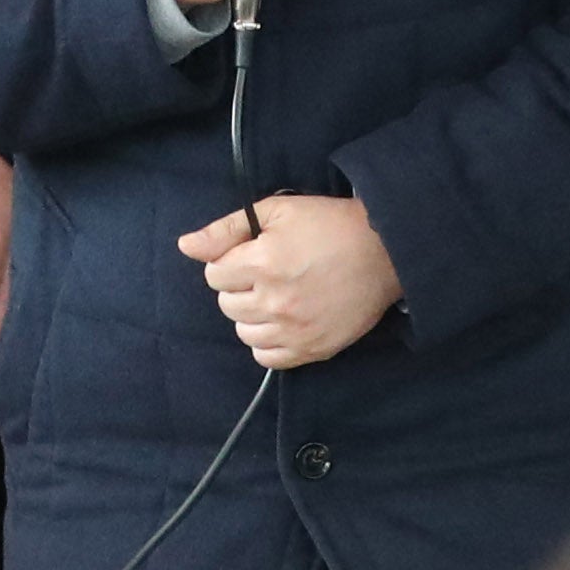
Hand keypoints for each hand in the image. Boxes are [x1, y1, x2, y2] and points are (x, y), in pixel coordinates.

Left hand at [177, 191, 401, 368]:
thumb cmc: (329, 225)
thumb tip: (185, 246)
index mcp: (263, 263)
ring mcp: (294, 330)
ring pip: (243, 331)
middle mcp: (275, 301)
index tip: (252, 254)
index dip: (230, 261)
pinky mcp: (312, 349)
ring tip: (277, 296)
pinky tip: (282, 322)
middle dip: (239, 286)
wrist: (385, 251)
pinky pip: (267, 358)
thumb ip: (226, 229)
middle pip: (226, 304)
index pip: (214, 274)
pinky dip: (268, 341)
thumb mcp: (277, 210)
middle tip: (268, 272)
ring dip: (252, 314)